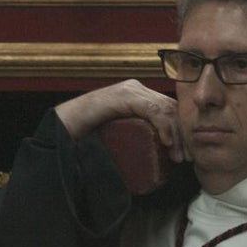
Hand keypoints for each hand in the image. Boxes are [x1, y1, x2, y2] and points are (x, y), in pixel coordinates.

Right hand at [55, 80, 187, 162]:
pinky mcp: (121, 96)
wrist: (62, 131)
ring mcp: (129, 90)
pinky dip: (162, 124)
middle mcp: (137, 89)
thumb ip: (141, 138)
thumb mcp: (125, 137)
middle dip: (181, 134)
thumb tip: (165, 157)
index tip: (185, 154)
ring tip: (175, 155)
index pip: (170, 110)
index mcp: (140, 97)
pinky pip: (150, 109)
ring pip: (164, 108)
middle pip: (170, 108)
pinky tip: (166, 140)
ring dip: (174, 133)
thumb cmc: (91, 137)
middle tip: (184, 157)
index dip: (182, 131)